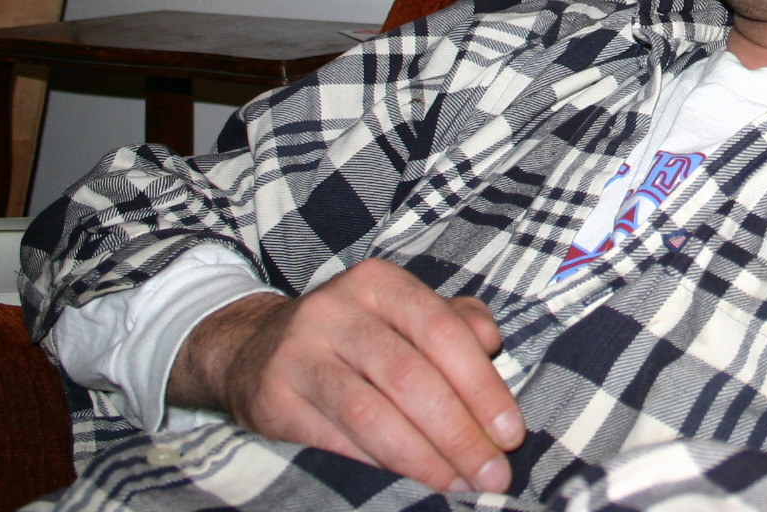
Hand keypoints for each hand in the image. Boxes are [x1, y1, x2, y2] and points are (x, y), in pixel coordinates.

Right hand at [168, 257, 524, 491]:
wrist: (254, 350)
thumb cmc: (355, 336)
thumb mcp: (402, 315)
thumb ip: (453, 321)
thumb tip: (491, 341)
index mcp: (379, 283)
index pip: (442, 331)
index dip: (481, 386)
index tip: (511, 432)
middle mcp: (335, 310)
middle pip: (409, 376)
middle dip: (459, 432)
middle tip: (493, 473)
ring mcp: (299, 353)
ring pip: (371, 413)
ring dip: (423, 457)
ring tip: (460, 484)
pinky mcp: (275, 399)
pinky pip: (337, 439)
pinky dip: (380, 464)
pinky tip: (411, 481)